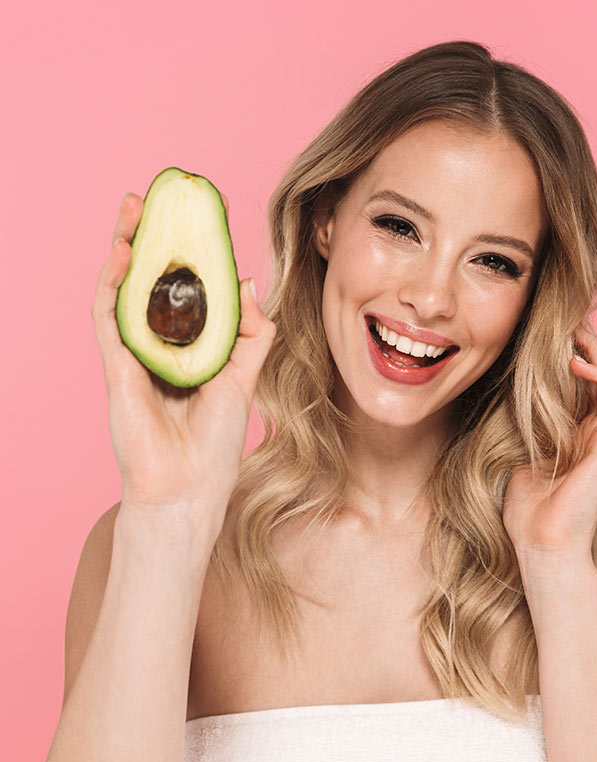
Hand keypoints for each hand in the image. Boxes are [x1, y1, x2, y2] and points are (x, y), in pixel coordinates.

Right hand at [92, 191, 275, 512]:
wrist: (190, 490)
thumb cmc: (214, 443)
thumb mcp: (244, 379)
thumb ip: (251, 334)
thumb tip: (248, 283)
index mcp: (187, 348)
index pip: (182, 290)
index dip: (187, 253)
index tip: (200, 217)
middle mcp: (156, 347)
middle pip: (147, 282)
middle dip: (149, 238)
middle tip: (158, 199)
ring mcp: (132, 356)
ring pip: (121, 290)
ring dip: (123, 247)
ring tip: (133, 208)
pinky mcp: (117, 369)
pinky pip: (108, 316)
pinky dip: (112, 282)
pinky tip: (122, 252)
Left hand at [502, 320, 596, 564]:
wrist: (540, 544)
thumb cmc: (525, 509)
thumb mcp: (515, 455)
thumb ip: (518, 428)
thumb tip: (495, 398)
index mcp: (573, 437)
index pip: (578, 387)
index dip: (568, 359)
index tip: (547, 336)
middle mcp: (594, 435)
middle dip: (585, 349)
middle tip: (567, 324)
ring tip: (575, 333)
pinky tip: (578, 363)